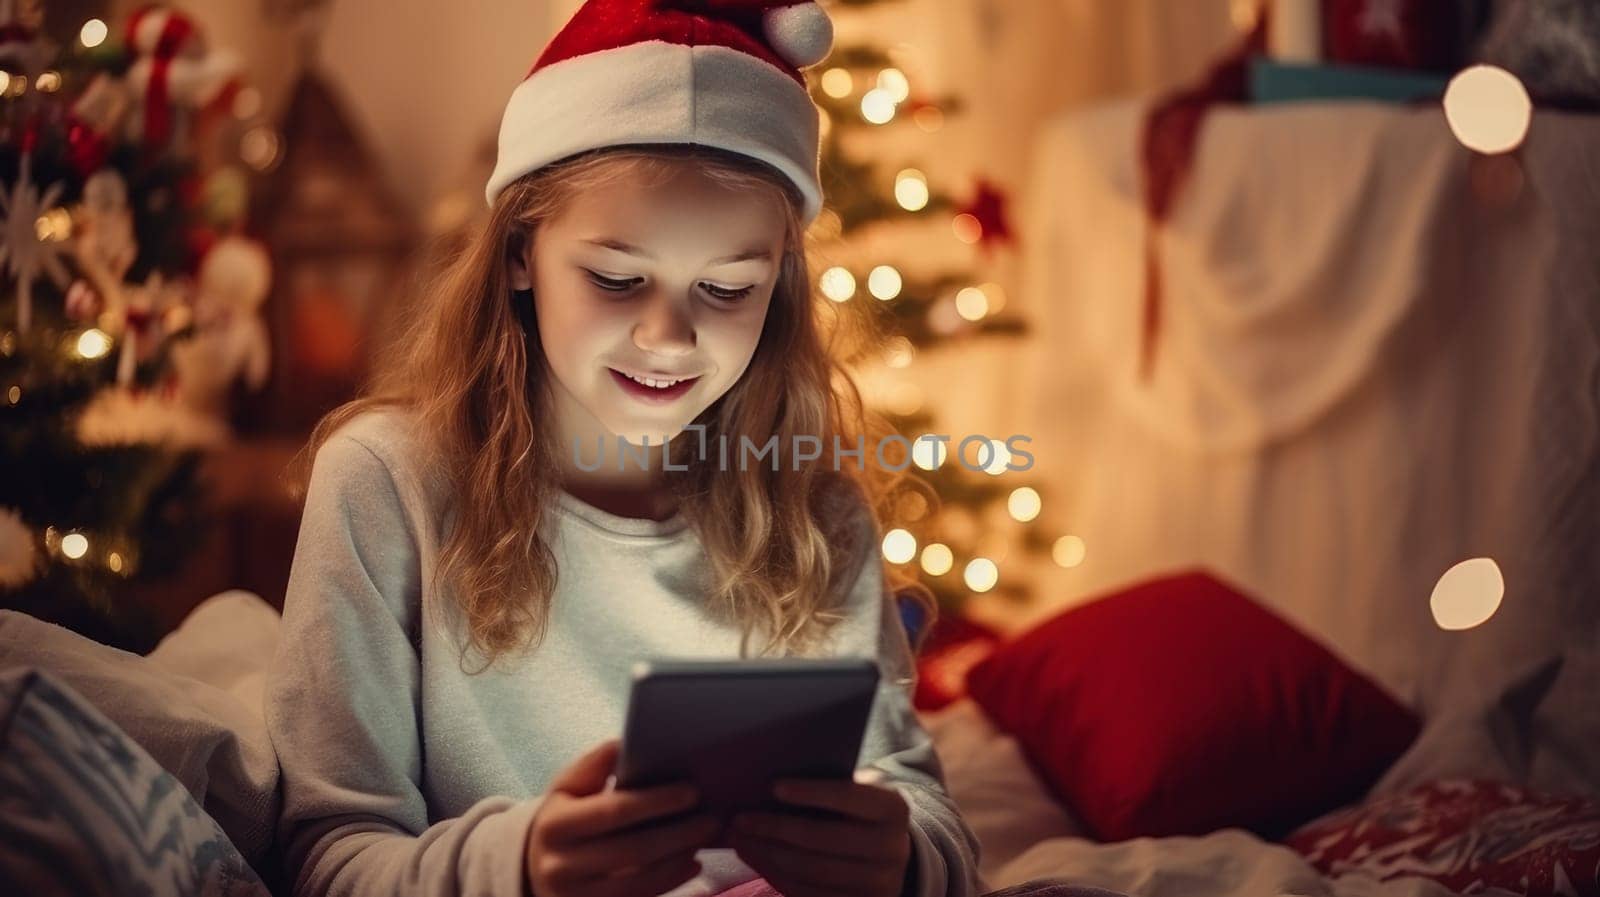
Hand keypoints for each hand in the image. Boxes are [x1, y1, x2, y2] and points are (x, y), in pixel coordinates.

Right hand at [525, 739, 723, 896]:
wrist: (535, 870)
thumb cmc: (562, 819)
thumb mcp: (565, 790)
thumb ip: (592, 766)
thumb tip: (622, 744)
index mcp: (554, 826)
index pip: (614, 812)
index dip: (656, 802)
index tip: (691, 791)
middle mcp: (560, 867)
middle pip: (634, 850)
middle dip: (679, 833)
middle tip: (712, 817)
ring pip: (641, 881)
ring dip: (680, 858)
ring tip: (705, 837)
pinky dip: (671, 882)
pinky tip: (692, 863)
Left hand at [727, 772, 913, 896]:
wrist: (886, 854)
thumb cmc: (858, 811)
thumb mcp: (857, 791)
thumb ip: (830, 784)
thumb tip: (773, 783)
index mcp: (893, 810)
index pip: (851, 798)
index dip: (812, 792)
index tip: (774, 786)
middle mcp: (892, 850)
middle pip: (825, 840)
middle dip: (776, 828)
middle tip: (740, 818)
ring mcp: (878, 885)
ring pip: (811, 872)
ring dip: (767, 854)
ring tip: (739, 837)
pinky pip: (806, 893)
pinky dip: (774, 874)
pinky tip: (754, 855)